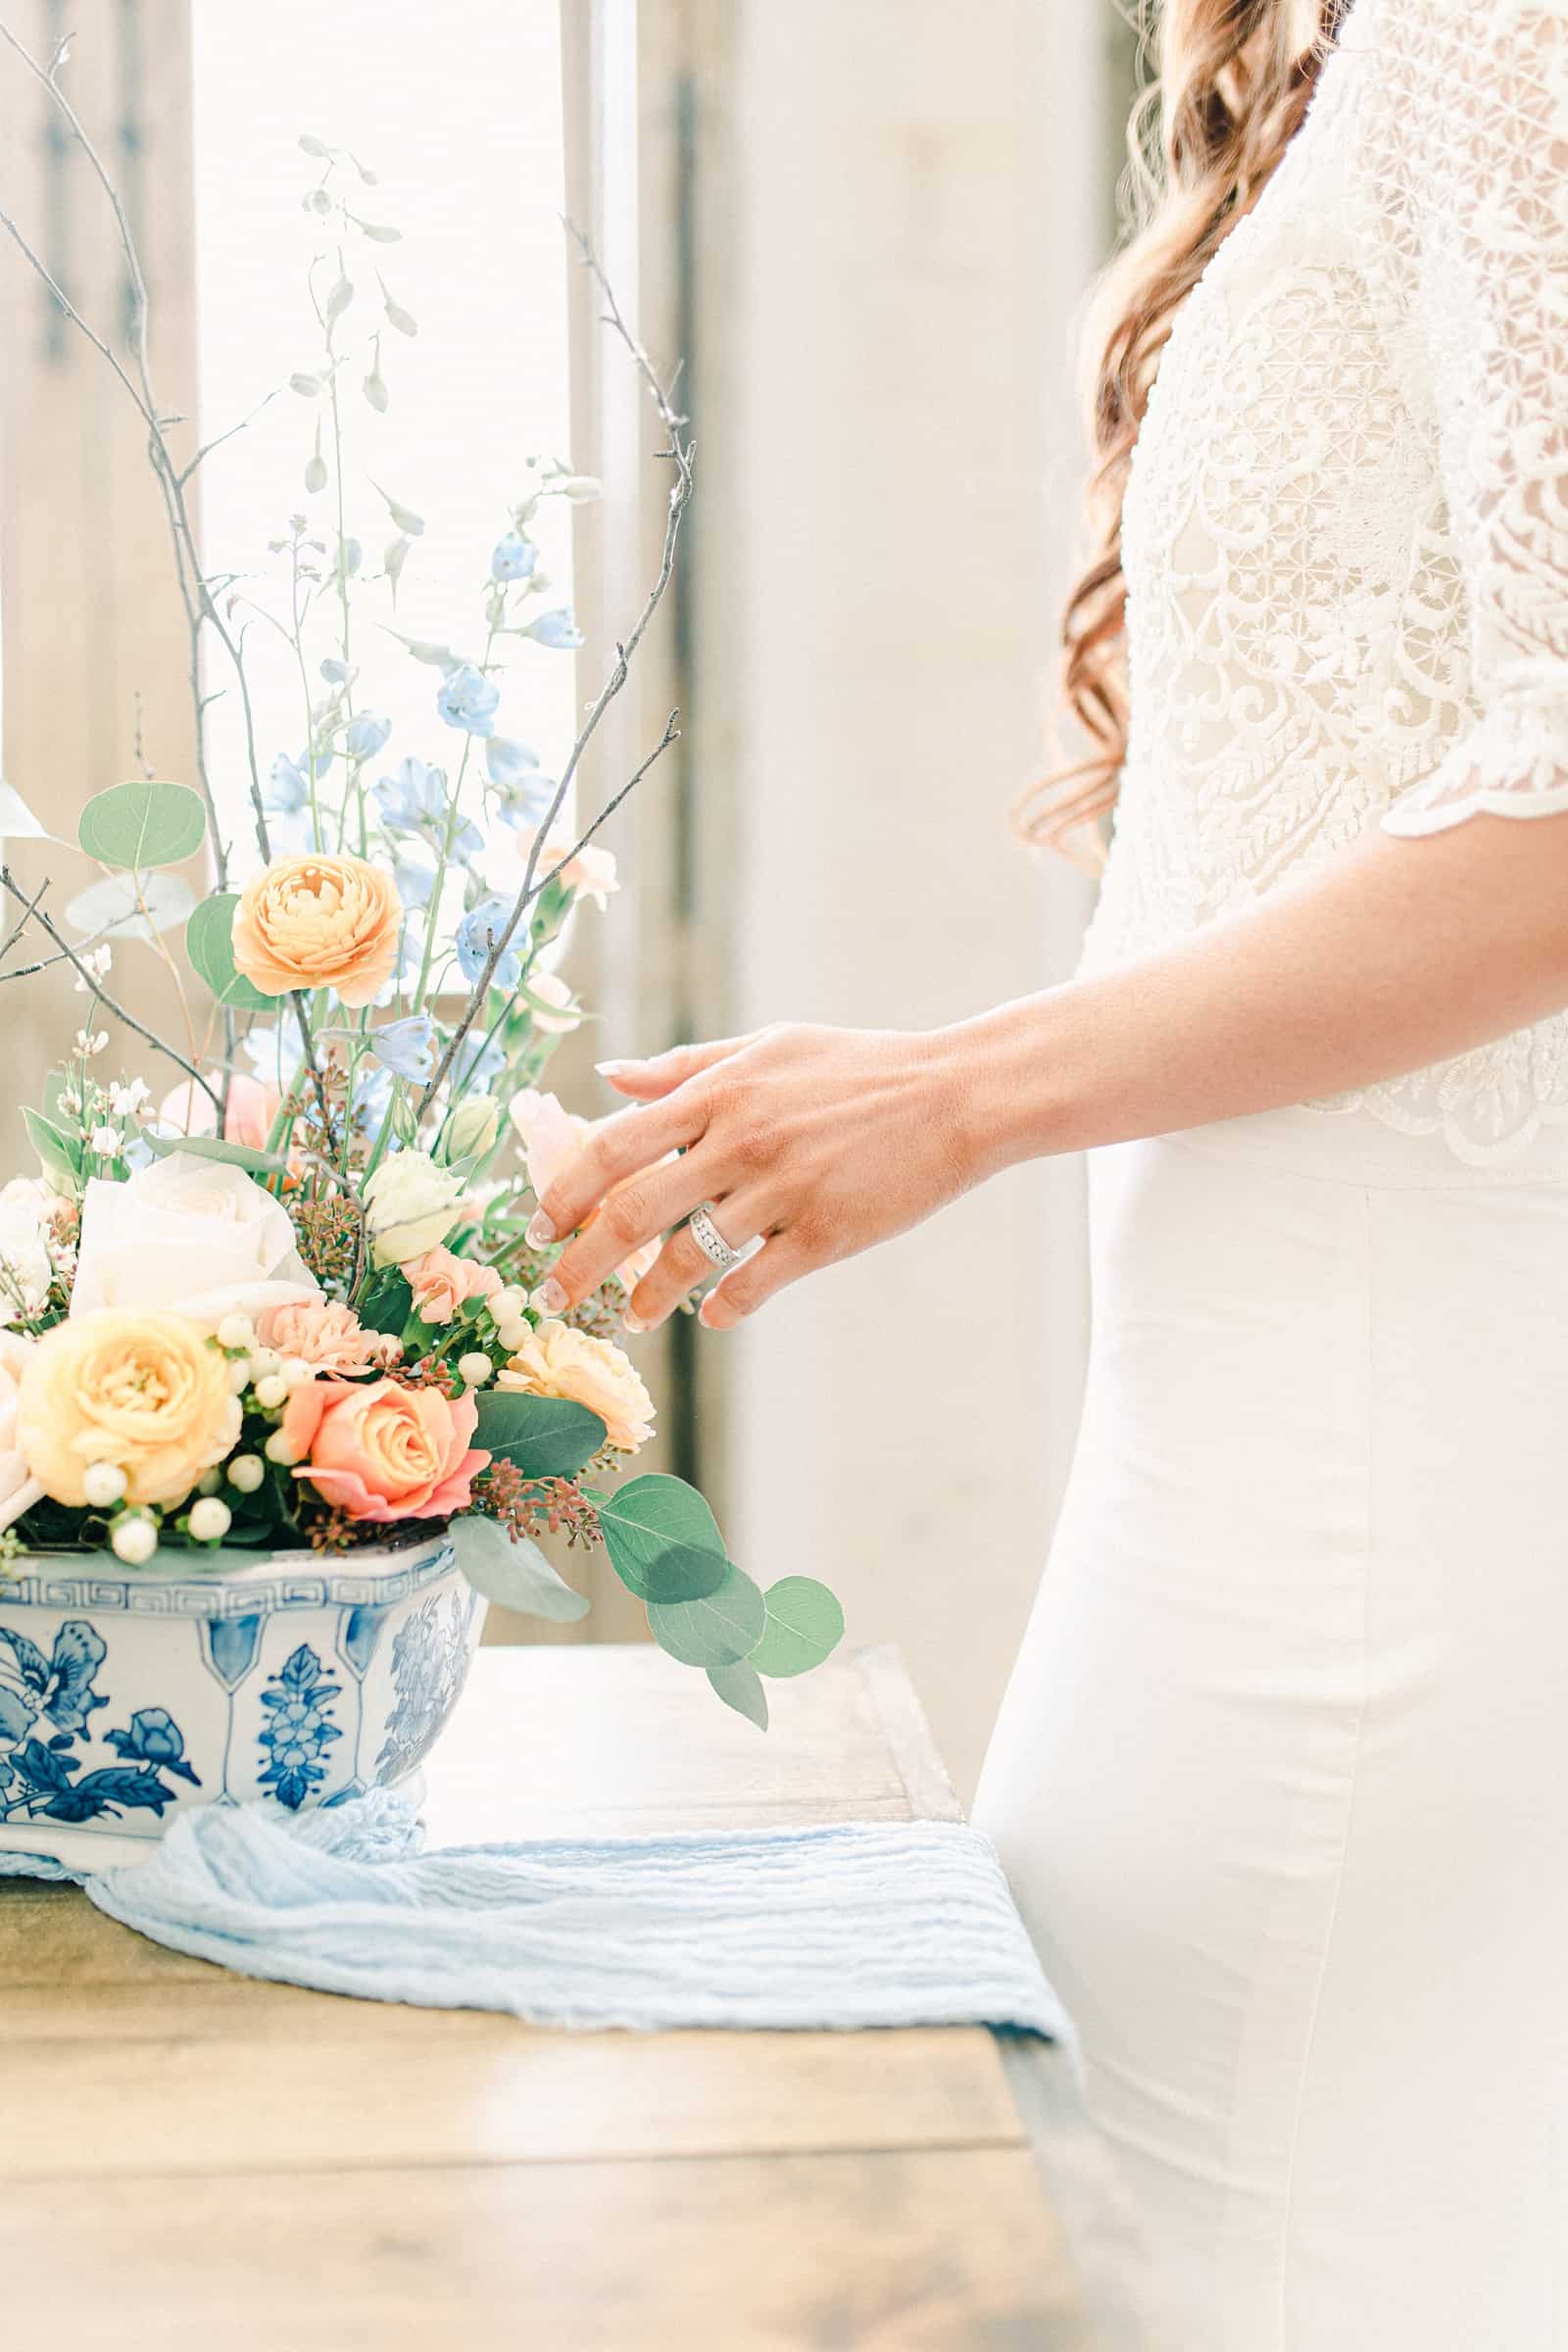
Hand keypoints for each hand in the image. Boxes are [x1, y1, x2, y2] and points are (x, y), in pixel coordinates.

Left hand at [526, 1023, 976, 1330]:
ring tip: (633, 1315)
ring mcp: (783, 1190)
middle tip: (552, 1297)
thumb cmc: (856, 1068)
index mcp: (718, 1092)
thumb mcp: (767, 1048)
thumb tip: (608, 1077)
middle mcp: (740, 1141)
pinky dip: (723, 1309)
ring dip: (647, 1297)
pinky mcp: (825, 1234)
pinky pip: (754, 1285)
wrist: (954, 1095)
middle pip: (632, 1212)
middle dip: (580, 1264)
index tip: (538, 1228)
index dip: (563, 1192)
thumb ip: (685, 1067)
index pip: (613, 1147)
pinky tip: (712, 1315)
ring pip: (688, 1259)